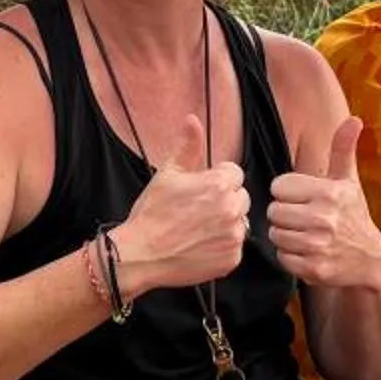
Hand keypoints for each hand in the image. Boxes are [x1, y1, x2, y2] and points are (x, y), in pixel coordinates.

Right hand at [113, 114, 249, 294]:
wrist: (140, 254)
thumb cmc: (152, 214)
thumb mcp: (168, 173)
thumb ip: (187, 146)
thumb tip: (193, 120)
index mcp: (219, 184)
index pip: (234, 173)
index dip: (215, 179)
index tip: (199, 190)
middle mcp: (232, 209)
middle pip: (240, 197)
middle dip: (223, 200)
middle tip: (196, 211)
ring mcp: (233, 236)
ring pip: (238, 222)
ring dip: (224, 223)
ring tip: (197, 229)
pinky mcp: (231, 259)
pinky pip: (234, 247)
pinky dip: (222, 247)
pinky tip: (200, 246)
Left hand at [268, 117, 380, 289]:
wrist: (370, 260)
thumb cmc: (353, 215)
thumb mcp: (348, 181)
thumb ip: (343, 149)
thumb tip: (354, 119)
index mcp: (329, 193)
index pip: (279, 186)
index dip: (287, 192)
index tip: (301, 198)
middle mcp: (324, 218)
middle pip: (273, 211)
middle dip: (284, 215)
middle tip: (301, 218)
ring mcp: (319, 246)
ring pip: (275, 234)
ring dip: (285, 236)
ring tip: (304, 234)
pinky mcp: (314, 269)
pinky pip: (282, 257)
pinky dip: (290, 257)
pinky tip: (306, 252)